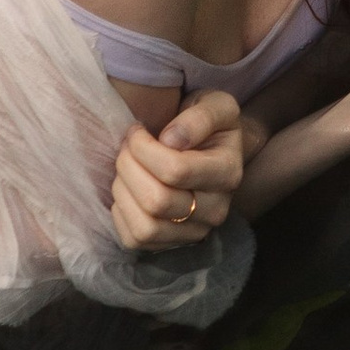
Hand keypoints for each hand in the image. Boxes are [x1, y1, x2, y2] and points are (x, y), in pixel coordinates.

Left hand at [111, 88, 258, 252]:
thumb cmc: (206, 123)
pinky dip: (122, 214)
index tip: (137, 130)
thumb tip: (171, 140)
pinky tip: (128, 190)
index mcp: (228, 173)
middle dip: (129, 168)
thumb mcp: (216, 105)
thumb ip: (200, 116)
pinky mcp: (171, 243)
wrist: (210, 148)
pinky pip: (135, 240)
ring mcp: (194, 232)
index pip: (176, 171)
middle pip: (157, 201)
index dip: (143, 148)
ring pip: (146, 227)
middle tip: (126, 148)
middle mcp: (216, 209)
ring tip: (125, 169)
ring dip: (123, 192)